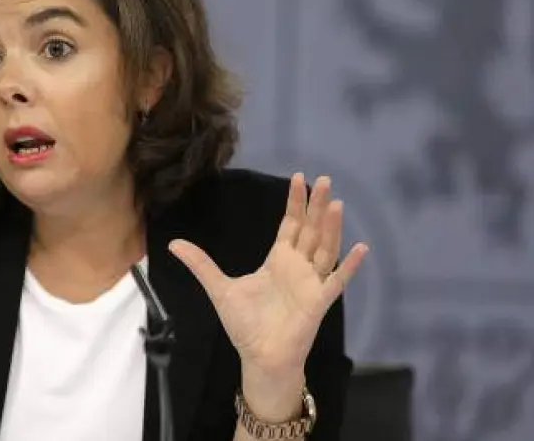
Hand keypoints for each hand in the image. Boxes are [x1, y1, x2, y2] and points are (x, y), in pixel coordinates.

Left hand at [169, 173, 366, 375]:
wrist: (259, 356)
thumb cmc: (245, 324)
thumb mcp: (219, 288)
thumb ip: (200, 264)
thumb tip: (173, 244)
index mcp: (278, 260)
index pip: (290, 225)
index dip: (295, 203)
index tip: (297, 178)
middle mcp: (298, 266)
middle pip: (310, 230)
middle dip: (316, 206)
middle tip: (324, 180)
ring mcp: (311, 282)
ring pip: (325, 248)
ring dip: (332, 228)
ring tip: (336, 204)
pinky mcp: (318, 301)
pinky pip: (337, 281)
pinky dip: (349, 266)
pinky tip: (360, 248)